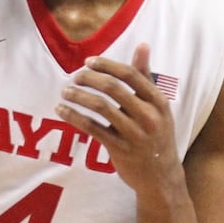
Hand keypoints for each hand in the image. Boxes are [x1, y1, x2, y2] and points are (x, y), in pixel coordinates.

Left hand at [56, 43, 176, 192]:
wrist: (161, 177)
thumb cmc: (156, 135)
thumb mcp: (157, 107)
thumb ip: (146, 77)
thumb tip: (143, 45)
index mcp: (158, 101)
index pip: (130, 75)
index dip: (107, 65)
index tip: (88, 62)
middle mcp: (148, 116)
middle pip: (113, 88)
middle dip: (89, 79)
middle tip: (74, 77)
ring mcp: (134, 134)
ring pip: (100, 107)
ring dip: (78, 96)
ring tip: (65, 92)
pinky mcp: (120, 149)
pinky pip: (92, 128)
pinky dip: (74, 117)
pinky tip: (62, 110)